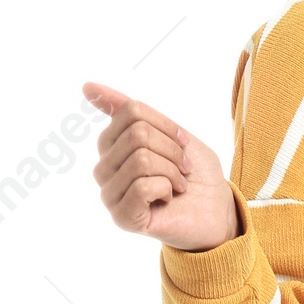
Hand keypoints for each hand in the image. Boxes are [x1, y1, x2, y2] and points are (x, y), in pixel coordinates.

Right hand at [83, 82, 239, 249]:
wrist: (217, 209)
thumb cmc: (194, 173)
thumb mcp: (168, 132)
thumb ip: (129, 111)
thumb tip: (86, 86)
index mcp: (112, 145)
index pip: (131, 111)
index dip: (166, 125)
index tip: (181, 143)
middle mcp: (104, 169)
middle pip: (137, 134)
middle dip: (172, 150)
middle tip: (182, 169)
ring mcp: (110, 195)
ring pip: (141, 160)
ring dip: (172, 171)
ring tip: (178, 185)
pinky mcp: (122, 217)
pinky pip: (143, 186)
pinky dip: (166, 188)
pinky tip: (168, 200)